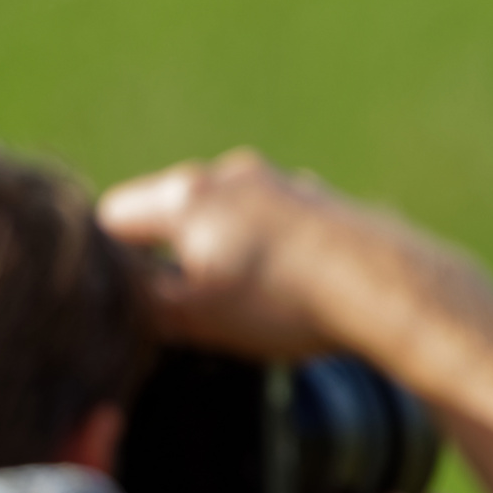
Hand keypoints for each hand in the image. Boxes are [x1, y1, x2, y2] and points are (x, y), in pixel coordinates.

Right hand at [97, 150, 492, 366]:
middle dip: (171, 255)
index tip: (122, 299)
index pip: (115, 218)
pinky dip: (270, 250)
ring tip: (243, 300)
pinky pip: (277, 223)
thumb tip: (114, 297)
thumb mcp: (195, 317)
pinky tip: (288, 287)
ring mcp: (281, 183)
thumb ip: (143, 303)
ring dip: (225, 251)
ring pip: (229, 216)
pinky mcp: (322, 201)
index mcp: (185, 197)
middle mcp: (229, 175)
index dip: (109, 262)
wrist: (382, 286)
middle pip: (173, 211)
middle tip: (184, 308)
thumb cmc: (280, 303)